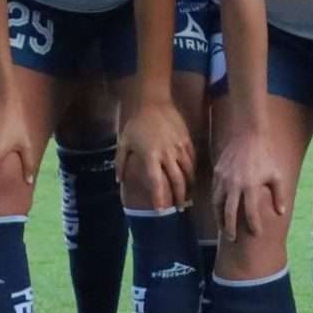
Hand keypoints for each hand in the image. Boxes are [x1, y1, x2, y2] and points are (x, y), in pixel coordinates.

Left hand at [119, 94, 196, 211]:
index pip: (156, 182)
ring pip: (188, 172)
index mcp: (150, 156)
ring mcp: (179, 148)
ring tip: (187, 197)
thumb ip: (120, 163)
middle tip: (178, 208)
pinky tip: (191, 178)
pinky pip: (192, 160)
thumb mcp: (124, 143)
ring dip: (188, 187)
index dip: (159, 197)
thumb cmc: (137, 123)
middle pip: (177, 180)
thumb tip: (119, 181)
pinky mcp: (187, 141)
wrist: (154, 102)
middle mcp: (167, 154)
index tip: (161, 210)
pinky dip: (192, 172)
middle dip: (179, 197)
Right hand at [213, 126, 294, 245]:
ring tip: (224, 230)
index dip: (254, 225)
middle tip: (233, 240)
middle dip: (230, 229)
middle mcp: (234, 184)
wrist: (248, 136)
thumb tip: (280, 213)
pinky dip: (216, 205)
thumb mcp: (276, 175)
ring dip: (219, 219)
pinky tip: (220, 212)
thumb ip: (279, 195)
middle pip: (229, 213)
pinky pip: (214, 193)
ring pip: (217, 204)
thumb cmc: (265, 157)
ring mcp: (223, 179)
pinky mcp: (217, 174)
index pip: (251, 212)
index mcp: (251, 185)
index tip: (257, 234)